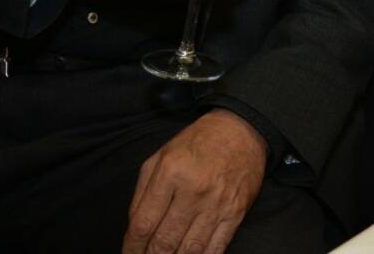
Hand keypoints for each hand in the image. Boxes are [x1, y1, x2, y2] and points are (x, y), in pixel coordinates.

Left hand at [124, 109, 266, 253]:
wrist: (241, 130)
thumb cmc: (198, 143)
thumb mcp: (161, 156)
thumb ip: (142, 192)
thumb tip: (135, 228)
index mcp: (171, 172)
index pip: (143, 224)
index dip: (132, 247)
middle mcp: (194, 190)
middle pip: (164, 241)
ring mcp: (217, 203)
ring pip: (189, 250)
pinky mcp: (236, 212)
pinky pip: (216, 248)